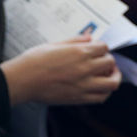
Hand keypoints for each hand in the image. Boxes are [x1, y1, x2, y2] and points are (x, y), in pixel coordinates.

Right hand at [1, 35, 120, 105]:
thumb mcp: (55, 44)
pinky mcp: (79, 98)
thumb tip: (89, 37)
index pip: (104, 47)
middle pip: (110, 63)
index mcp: (79, 52)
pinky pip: (101, 97)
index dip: (102, 48)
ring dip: (113, 77)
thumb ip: (75, 41)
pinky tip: (100, 88)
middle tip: (103, 62)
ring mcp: (83, 85)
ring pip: (112, 83)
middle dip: (109, 61)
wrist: (22, 80)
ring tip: (108, 75)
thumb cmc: (34, 61)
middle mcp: (85, 68)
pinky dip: (105, 92)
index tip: (97, 50)